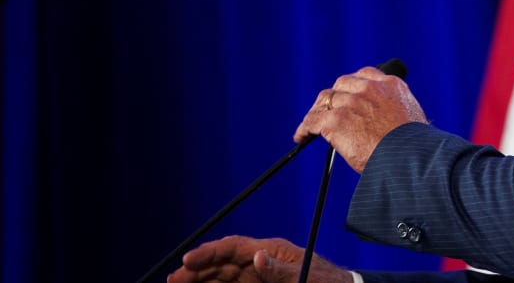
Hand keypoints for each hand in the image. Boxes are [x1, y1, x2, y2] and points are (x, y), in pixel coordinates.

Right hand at [167, 235, 350, 282]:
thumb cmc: (326, 282)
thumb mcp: (304, 276)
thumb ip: (280, 270)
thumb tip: (257, 256)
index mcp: (271, 251)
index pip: (234, 247)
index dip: (209, 251)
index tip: (188, 260)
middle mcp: (261, 262)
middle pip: (223, 262)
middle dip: (198, 269)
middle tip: (174, 279)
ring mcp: (258, 277)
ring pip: (223, 277)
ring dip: (201, 281)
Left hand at [294, 66, 427, 172]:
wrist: (409, 159)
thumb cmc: (413, 148)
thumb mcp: (411, 117)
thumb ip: (395, 111)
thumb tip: (384, 122)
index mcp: (391, 85)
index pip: (365, 75)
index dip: (353, 86)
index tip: (348, 95)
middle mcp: (370, 89)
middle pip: (341, 84)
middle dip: (334, 96)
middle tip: (328, 110)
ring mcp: (351, 103)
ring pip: (325, 100)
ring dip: (318, 111)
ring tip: (311, 124)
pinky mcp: (336, 120)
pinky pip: (312, 120)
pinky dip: (305, 128)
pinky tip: (302, 136)